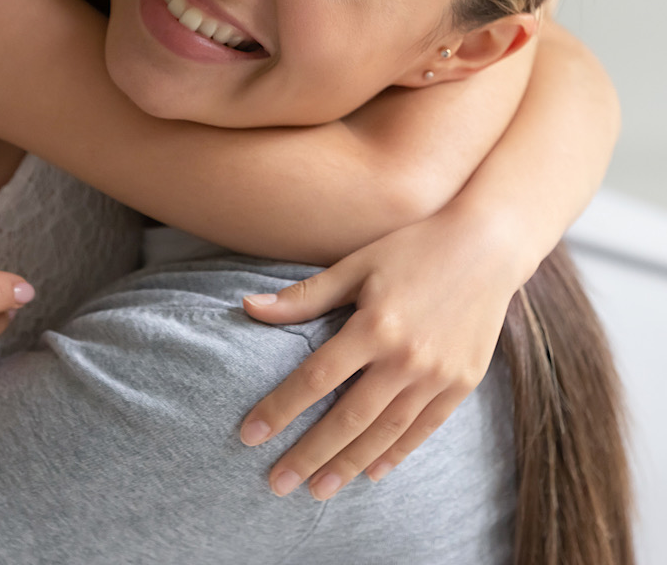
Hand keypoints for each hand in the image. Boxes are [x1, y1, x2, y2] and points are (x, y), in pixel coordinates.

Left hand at [240, 209, 518, 498]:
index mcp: (375, 325)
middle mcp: (407, 357)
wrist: (487, 246)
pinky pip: (423, 429)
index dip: (281, 408)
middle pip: (348, 418)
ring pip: (385, 433)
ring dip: (348, 465)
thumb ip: (306, 295)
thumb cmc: (412, 248)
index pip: (316, 378)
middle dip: (309, 454)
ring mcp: (438, 375)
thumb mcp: (356, 264)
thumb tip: (248, 307)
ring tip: (317, 489)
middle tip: (276, 484)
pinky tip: (370, 472)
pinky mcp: (462, 384)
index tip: (250, 434)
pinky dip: (395, 454)